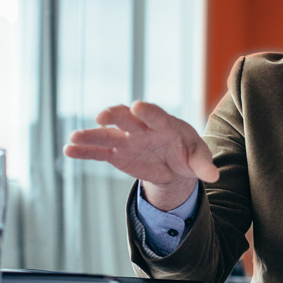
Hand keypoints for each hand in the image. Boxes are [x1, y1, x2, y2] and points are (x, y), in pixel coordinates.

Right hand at [64, 101, 218, 211]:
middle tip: (104, 116)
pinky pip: (98, 152)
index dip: (147, 111)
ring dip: (91, 135)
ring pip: (107, 135)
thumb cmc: (188, 154)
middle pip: (126, 118)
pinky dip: (84, 151)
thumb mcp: (198, 159)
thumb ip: (203, 165)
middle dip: (115, 116)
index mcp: (164, 124)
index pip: (155, 115)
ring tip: (74, 137)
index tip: (138, 106)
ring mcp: (126, 139)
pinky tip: (68, 150)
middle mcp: (141, 127)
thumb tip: (214, 176)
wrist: (174, 164)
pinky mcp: (116, 153)